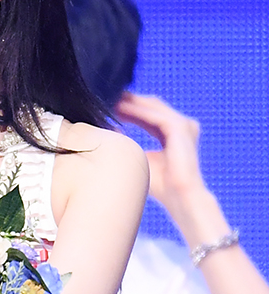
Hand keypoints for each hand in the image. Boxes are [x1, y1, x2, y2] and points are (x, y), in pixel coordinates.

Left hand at [114, 92, 204, 218]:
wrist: (180, 197)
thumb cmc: (161, 185)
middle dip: (131, 101)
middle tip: (109, 96)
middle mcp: (181, 126)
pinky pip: (156, 115)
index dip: (130, 109)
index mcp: (173, 134)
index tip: (110, 105)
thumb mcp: (140, 159)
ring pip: (154, 106)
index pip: (150, 115)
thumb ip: (128, 145)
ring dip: (133, 102)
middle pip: (152, 106)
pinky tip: (122, 108)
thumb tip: (109, 135)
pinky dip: (139, 111)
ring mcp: (184, 125)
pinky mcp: (181, 128)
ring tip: (113, 99)